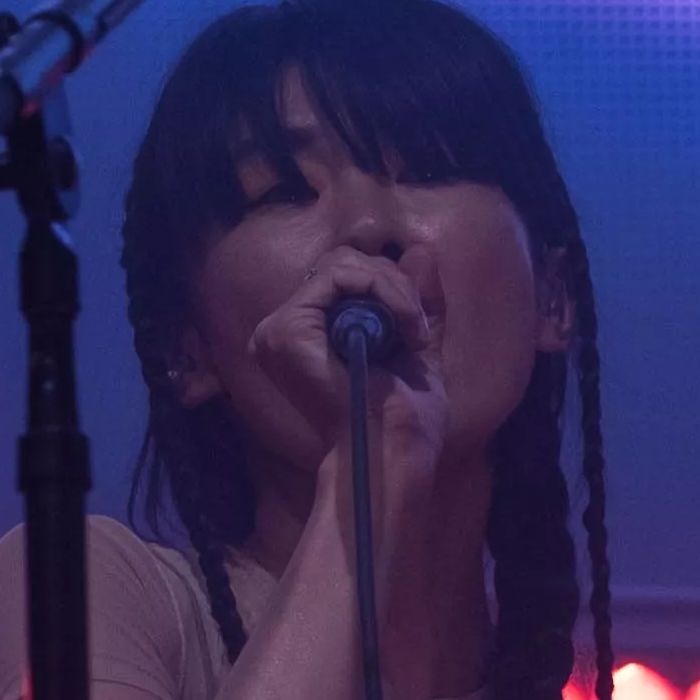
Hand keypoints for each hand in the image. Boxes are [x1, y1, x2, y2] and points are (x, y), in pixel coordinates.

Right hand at [244, 245, 446, 515]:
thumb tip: (421, 251)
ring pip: (342, 265)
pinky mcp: (286, 328)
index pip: (342, 279)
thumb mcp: (415, 348)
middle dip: (392, 284)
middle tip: (418, 326)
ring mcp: (278, 329)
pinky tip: (400, 325)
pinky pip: (339, 275)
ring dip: (392, 288)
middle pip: (341, 265)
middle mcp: (283, 331)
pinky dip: (381, 289)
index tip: (419, 326)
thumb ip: (414, 303)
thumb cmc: (403, 417)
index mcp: (305, 337)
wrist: (393, 448)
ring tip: (412, 330)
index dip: (388, 286)